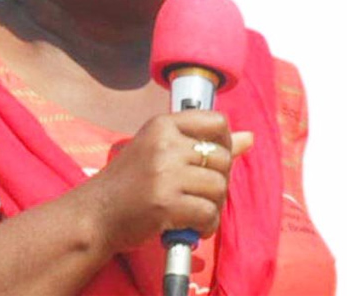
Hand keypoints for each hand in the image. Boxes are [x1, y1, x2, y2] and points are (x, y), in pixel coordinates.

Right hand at [83, 111, 252, 253]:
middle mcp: (164, 144)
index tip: (211, 160)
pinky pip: (209, 213)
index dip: (224, 142)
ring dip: (212, 205)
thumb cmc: (129, 181)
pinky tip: (189, 225)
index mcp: (162, 125)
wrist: (96, 212)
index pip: (216, 121)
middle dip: (218, 181)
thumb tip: (249, 138)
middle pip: (223, 158)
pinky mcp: (166, 203)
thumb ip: (203, 143)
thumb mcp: (160, 151)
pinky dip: (205, 225)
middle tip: (197, 193)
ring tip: (192, 210)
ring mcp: (165, 173)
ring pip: (219, 187)